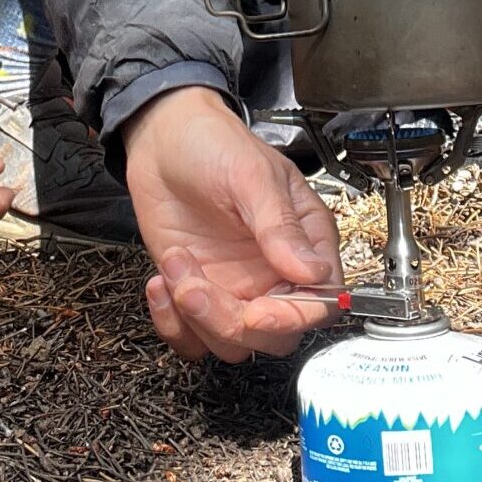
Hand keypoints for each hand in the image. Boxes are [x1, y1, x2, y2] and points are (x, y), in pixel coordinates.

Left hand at [123, 88, 342, 361]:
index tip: (258, 313)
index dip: (293, 317)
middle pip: (275, 335)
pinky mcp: (198, 293)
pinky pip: (192, 338)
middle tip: (196, 288)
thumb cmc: (215, 144)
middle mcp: (274, 274)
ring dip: (195, 318)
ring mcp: (235, 288)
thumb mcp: (251, 176)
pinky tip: (160, 282)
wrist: (162, 139)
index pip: (321, 302)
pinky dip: (172, 323)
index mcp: (304, 243)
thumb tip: (313, 272)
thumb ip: (280, 226)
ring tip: (175, 264)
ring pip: (231, 342)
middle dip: (231, 322)